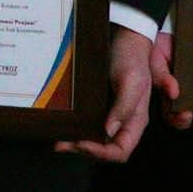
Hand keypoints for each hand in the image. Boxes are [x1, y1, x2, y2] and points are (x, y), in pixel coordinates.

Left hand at [57, 24, 161, 162]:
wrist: (124, 38)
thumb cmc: (131, 58)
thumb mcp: (132, 81)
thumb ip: (124, 107)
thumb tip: (109, 131)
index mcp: (135, 121)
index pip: (121, 151)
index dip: (101, 153)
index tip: (81, 142)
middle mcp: (122, 122)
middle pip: (104, 150)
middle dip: (83, 150)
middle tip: (61, 143)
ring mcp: (109, 116)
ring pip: (93, 141)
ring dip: (75, 143)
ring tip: (57, 139)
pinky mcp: (98, 107)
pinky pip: (86, 125)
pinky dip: (74, 129)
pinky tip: (62, 125)